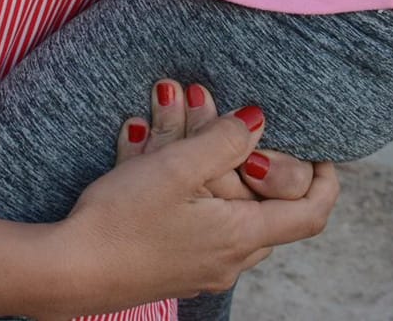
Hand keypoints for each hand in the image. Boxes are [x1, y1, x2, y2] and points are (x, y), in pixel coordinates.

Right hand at [37, 102, 338, 316]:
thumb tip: (258, 121)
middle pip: (269, 214)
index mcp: (241, 235)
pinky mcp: (172, 269)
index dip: (324, 180)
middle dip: (258, 168)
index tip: (320, 152)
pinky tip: (153, 167)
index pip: (310, 214)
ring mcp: (199, 270)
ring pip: (229, 217)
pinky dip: (191, 195)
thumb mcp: (176, 168)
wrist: (68, 271)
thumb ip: (224, 140)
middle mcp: (229, 260)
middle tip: (235, 132)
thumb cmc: (121, 220)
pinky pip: (198, 227)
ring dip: (217, 176)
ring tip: (182, 137)